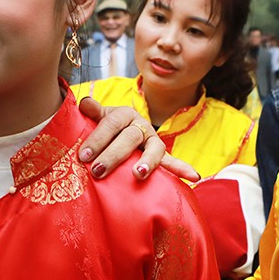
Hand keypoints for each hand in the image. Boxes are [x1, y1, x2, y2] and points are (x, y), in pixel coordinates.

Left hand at [77, 98, 199, 181]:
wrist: (120, 132)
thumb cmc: (106, 129)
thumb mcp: (98, 118)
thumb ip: (92, 112)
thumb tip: (84, 102)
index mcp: (123, 114)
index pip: (110, 124)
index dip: (97, 139)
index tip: (83, 156)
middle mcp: (140, 125)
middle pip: (129, 137)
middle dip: (113, 154)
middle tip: (98, 170)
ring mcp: (152, 140)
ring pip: (154, 148)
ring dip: (148, 161)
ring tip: (139, 173)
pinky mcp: (160, 155)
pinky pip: (172, 162)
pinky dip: (183, 169)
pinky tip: (195, 177)